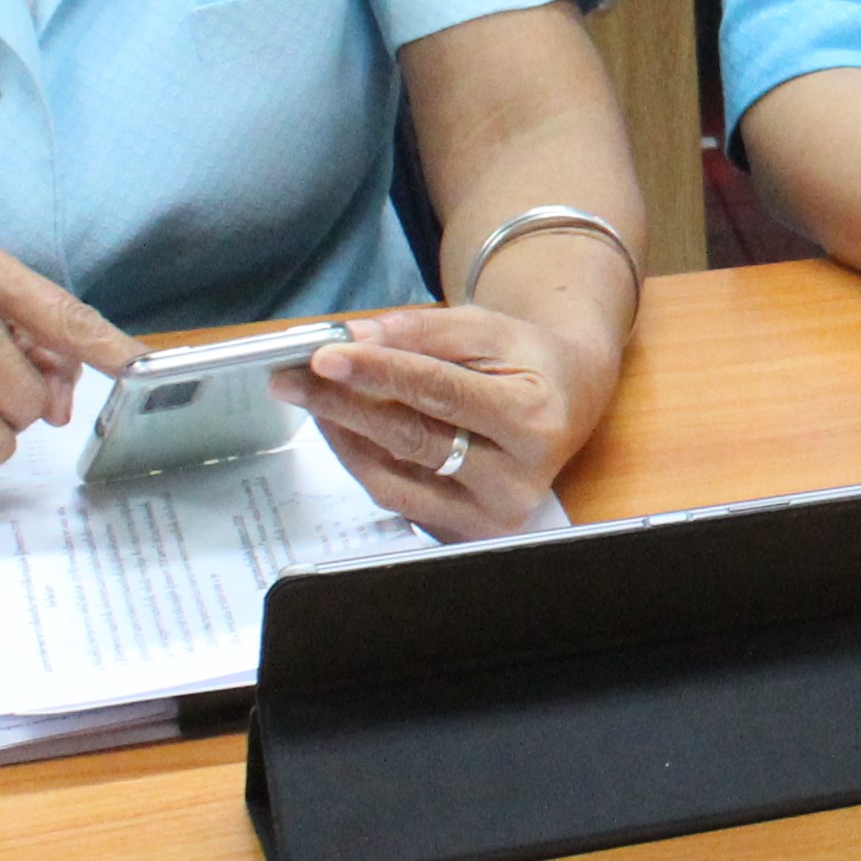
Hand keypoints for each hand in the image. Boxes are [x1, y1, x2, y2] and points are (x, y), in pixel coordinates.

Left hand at [289, 305, 620, 539]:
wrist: (567, 403)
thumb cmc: (528, 362)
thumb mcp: (490, 328)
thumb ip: (424, 332)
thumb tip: (356, 340)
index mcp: (533, 422)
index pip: (441, 393)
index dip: (379, 372)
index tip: (326, 355)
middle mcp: (515, 480)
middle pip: (411, 440)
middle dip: (343, 404)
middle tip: (293, 378)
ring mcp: (489, 516)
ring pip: (392, 478)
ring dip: (341, 435)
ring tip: (309, 396)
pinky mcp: (463, 532)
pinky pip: (394, 498)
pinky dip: (359, 459)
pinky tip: (339, 425)